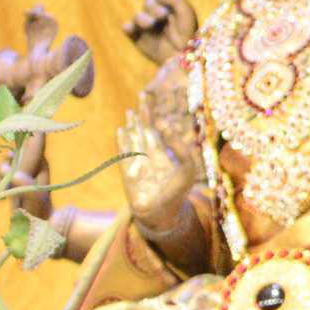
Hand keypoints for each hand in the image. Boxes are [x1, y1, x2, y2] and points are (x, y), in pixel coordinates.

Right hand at [94, 0, 190, 67]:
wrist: (181, 59)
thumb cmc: (187, 34)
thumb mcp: (185, 11)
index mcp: (171, 9)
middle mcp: (159, 18)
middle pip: (148, 4)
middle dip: (152, 7)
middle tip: (162, 16)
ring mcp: (148, 29)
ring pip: (138, 17)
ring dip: (142, 19)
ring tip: (150, 25)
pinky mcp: (139, 40)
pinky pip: (128, 29)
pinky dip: (128, 27)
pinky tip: (131, 28)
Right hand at [123, 56, 201, 233]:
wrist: (161, 215)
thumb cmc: (177, 193)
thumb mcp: (187, 168)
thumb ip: (181, 147)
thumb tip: (165, 127)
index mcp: (165, 151)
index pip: (160, 127)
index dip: (158, 113)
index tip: (156, 100)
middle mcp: (150, 153)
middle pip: (146, 127)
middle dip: (145, 112)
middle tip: (143, 94)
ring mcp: (138, 161)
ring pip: (134, 137)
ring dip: (132, 124)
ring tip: (131, 111)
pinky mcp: (128, 171)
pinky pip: (124, 153)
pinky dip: (122, 141)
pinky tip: (121, 130)